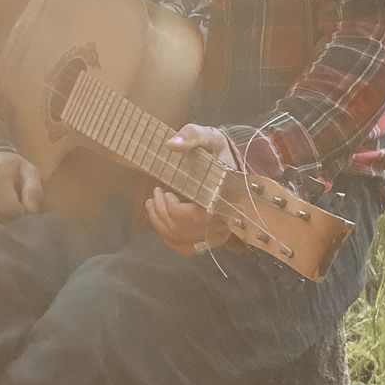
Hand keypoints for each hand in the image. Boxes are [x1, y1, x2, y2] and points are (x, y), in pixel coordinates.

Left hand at [145, 124, 235, 256]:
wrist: (231, 162)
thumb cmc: (219, 150)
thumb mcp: (209, 137)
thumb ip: (192, 136)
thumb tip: (171, 144)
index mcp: (223, 197)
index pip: (195, 216)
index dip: (173, 208)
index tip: (164, 191)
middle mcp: (223, 220)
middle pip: (184, 230)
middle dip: (161, 213)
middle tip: (153, 196)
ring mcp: (218, 231)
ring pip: (182, 240)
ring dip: (161, 225)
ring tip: (152, 205)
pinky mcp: (211, 237)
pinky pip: (188, 248)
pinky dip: (170, 239)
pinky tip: (162, 225)